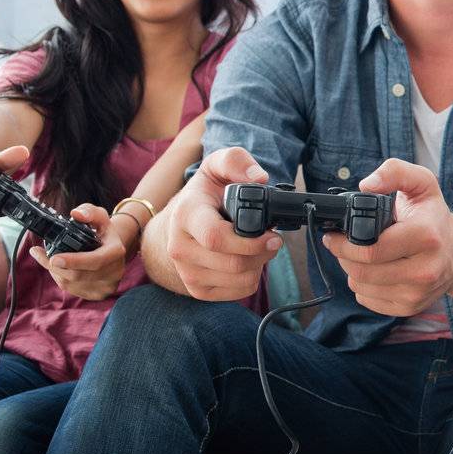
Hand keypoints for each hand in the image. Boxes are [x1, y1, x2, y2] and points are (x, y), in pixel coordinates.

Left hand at [29, 204, 130, 300]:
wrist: (113, 249)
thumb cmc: (102, 231)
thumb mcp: (98, 215)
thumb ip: (88, 211)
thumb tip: (76, 214)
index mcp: (116, 252)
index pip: (95, 261)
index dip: (74, 261)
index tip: (54, 258)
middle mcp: (115, 271)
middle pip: (79, 275)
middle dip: (56, 266)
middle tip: (41, 254)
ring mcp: (107, 285)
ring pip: (72, 283)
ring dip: (55, 272)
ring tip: (48, 258)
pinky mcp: (99, 294)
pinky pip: (72, 289)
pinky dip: (60, 278)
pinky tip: (59, 268)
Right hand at [162, 147, 277, 299]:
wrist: (180, 223)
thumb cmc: (205, 195)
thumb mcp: (217, 167)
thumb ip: (237, 161)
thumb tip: (259, 178)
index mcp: (185, 216)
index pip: (216, 238)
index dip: (251, 242)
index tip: (273, 236)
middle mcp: (180, 247)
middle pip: (234, 263)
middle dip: (263, 252)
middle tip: (272, 239)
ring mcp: (186, 272)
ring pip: (239, 279)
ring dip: (259, 265)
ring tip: (257, 247)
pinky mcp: (197, 290)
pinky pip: (238, 291)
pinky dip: (251, 278)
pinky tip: (247, 260)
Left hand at [324, 158, 452, 316]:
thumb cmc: (434, 217)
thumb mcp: (422, 184)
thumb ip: (395, 172)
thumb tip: (367, 185)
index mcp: (426, 236)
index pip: (370, 249)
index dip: (342, 243)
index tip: (333, 234)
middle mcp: (426, 269)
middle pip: (362, 271)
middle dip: (343, 256)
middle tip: (342, 244)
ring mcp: (418, 293)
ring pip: (361, 287)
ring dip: (352, 271)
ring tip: (361, 255)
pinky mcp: (410, 307)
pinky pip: (368, 301)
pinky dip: (363, 287)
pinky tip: (374, 271)